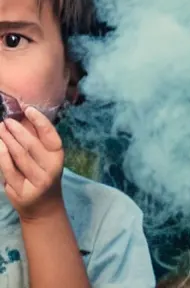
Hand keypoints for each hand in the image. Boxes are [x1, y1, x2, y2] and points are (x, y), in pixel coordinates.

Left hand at [0, 106, 64, 220]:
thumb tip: (23, 119)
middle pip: (31, 145)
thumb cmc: (44, 176)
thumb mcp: (47, 159)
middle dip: (17, 130)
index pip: (50, 134)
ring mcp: (36, 181)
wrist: (44, 207)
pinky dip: (2, 156)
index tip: (27, 109)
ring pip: (19, 156)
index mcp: (58, 156)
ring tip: (0, 129)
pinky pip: (9, 170)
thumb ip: (38, 141)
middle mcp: (50, 168)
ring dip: (7, 140)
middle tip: (6, 120)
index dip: (40, 120)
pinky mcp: (22, 191)